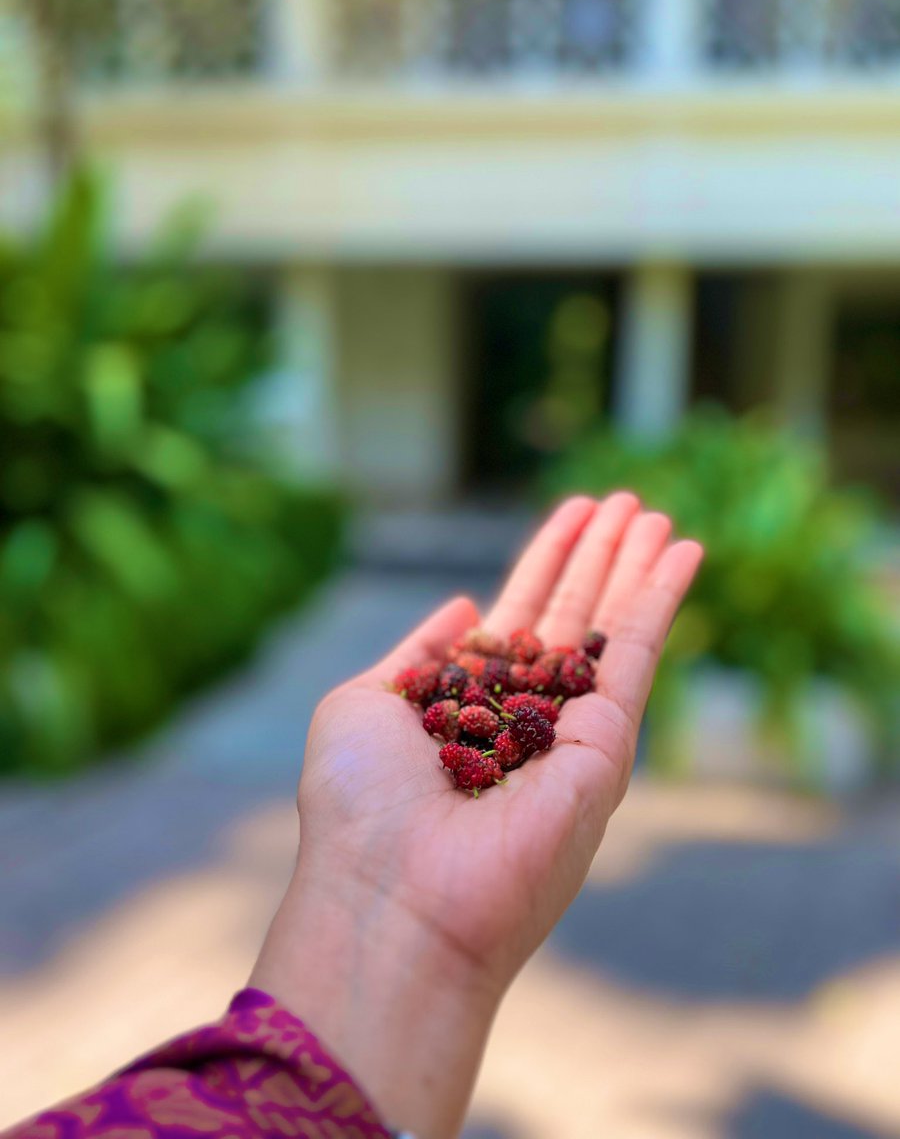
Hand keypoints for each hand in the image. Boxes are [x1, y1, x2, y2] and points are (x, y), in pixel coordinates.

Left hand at [250, 496, 702, 1137]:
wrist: (393, 896)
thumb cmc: (359, 808)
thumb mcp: (365, 706)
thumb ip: (417, 652)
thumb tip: (464, 606)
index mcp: (469, 707)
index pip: (518, 618)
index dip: (545, 563)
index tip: (572, 514)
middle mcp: (526, 720)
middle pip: (572, 617)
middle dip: (596, 557)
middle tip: (624, 500)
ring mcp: (570, 733)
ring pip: (610, 629)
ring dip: (633, 566)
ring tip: (652, 510)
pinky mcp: (606, 746)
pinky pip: (637, 655)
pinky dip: (659, 598)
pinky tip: (679, 551)